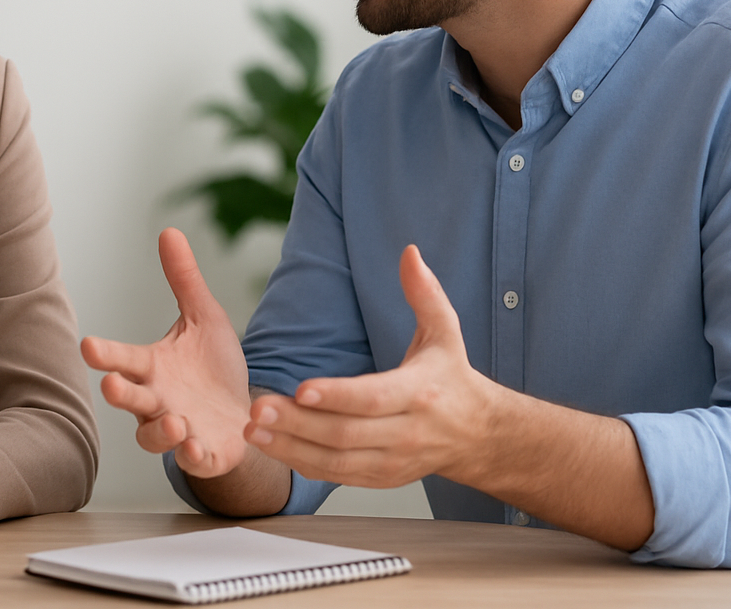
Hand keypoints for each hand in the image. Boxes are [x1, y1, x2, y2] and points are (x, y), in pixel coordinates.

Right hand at [81, 228, 251, 477]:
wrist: (244, 415)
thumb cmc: (215, 367)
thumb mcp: (205, 318)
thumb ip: (184, 280)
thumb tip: (169, 230)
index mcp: (153, 367)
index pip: (124, 358)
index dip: (107, 354)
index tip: (89, 346)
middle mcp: (157, 400)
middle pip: (131, 399)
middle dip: (120, 393)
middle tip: (113, 386)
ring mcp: (176, 430)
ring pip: (153, 436)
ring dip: (160, 431)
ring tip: (175, 421)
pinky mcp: (202, 452)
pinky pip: (192, 459)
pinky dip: (193, 457)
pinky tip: (198, 448)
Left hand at [243, 244, 500, 488]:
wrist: (477, 434)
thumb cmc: (450, 376)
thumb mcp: (445, 331)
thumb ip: (424, 293)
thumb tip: (409, 253)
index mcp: (419, 393)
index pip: (374, 398)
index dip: (337, 396)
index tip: (301, 387)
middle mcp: (407, 432)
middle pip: (347, 434)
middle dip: (298, 424)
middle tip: (257, 408)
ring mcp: (394, 461)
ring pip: (338, 461)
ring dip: (292, 448)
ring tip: (253, 431)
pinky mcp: (382, 479)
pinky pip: (338, 476)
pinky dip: (304, 465)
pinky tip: (273, 448)